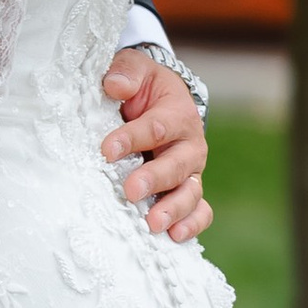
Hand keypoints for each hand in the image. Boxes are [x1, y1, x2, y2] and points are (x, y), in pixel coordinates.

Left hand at [102, 52, 212, 243]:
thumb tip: (114, 85)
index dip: (132, 139)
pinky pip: (200, 211)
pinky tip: (174, 237)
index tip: (107, 150)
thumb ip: (126, 73)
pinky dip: (192, 225)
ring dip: (173, 209)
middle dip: (154, 179)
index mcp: (177, 113)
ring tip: (153, 224)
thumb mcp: (135, 70)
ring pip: (191, 192)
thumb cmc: (143, 88)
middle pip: (177, 164)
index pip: (156, 127)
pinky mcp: (188, 191)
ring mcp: (191, 172)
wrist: (159, 102)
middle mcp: (190, 145)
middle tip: (130, 191)